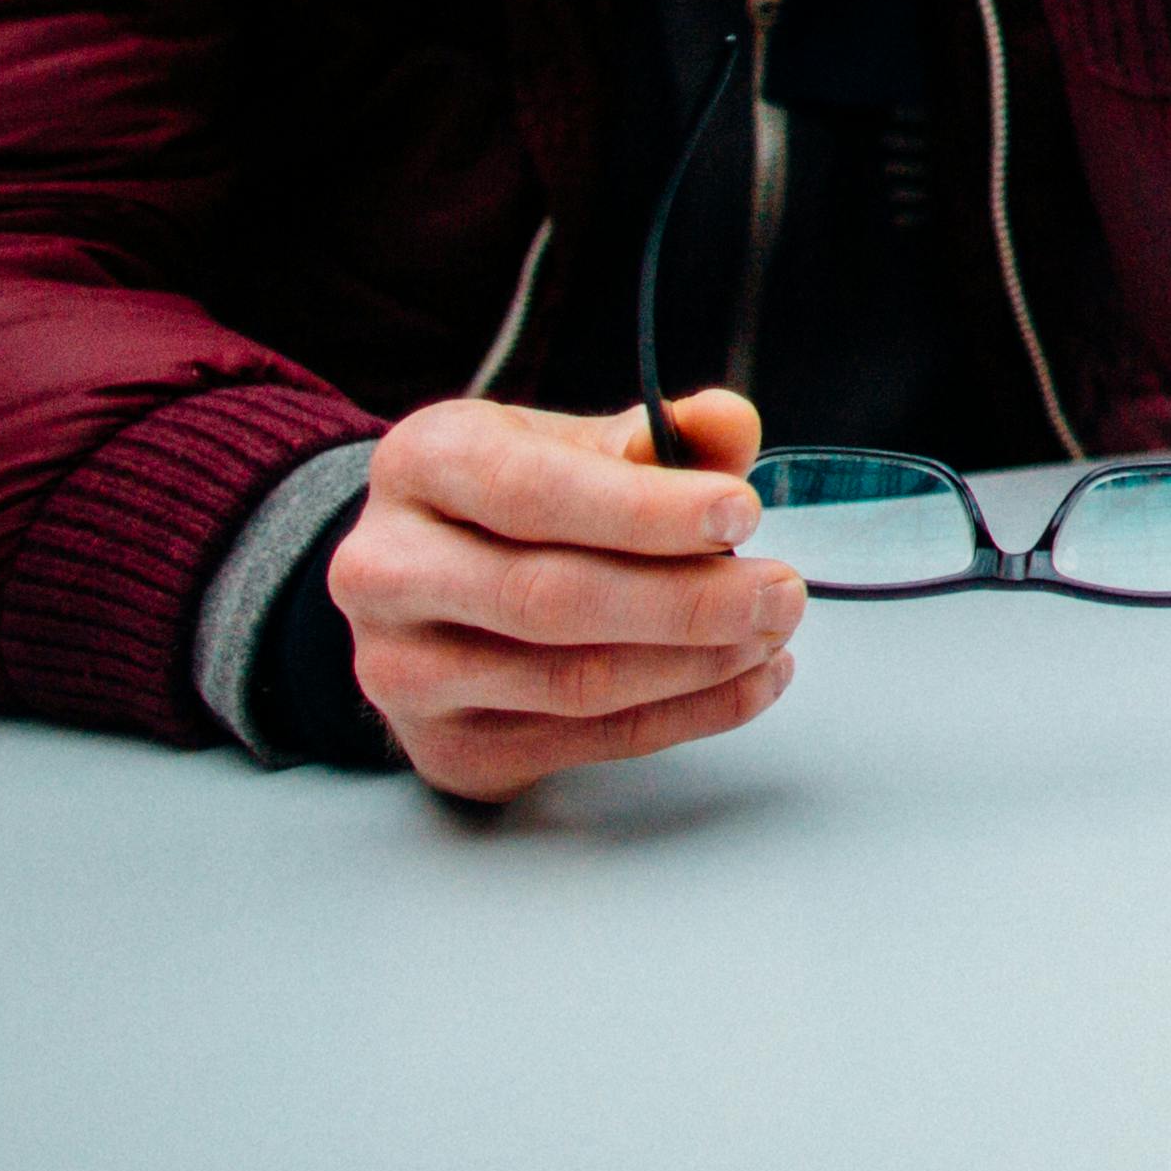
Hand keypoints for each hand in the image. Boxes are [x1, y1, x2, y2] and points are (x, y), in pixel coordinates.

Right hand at [331, 391, 800, 801]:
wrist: (419, 585)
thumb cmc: (511, 502)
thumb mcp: (572, 443)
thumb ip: (660, 435)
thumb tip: (728, 424)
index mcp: (422, 465)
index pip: (532, 491)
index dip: (645, 509)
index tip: (742, 512)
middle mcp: (388, 570)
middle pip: (550, 598)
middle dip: (687, 601)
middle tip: (782, 592)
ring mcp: (403, 671)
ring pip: (571, 681)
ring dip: (697, 665)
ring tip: (772, 635)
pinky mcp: (446, 746)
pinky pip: (587, 742)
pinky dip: (688, 715)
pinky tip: (751, 682)